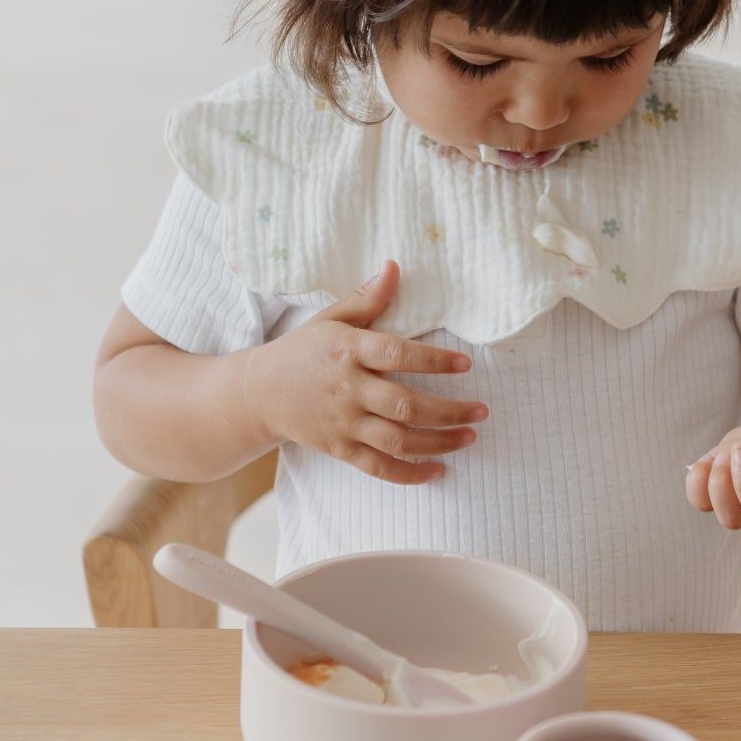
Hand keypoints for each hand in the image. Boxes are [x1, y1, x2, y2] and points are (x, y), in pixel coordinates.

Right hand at [243, 259, 485, 484]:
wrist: (259, 392)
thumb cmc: (303, 350)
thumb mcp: (330, 318)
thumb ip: (366, 297)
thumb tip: (395, 266)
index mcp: (348, 350)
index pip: (396, 355)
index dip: (433, 361)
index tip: (465, 364)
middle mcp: (348, 388)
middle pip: (404, 404)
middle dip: (448, 411)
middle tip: (482, 411)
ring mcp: (343, 422)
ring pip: (397, 440)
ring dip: (438, 443)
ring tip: (470, 437)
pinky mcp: (339, 449)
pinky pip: (378, 467)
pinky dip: (409, 474)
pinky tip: (438, 471)